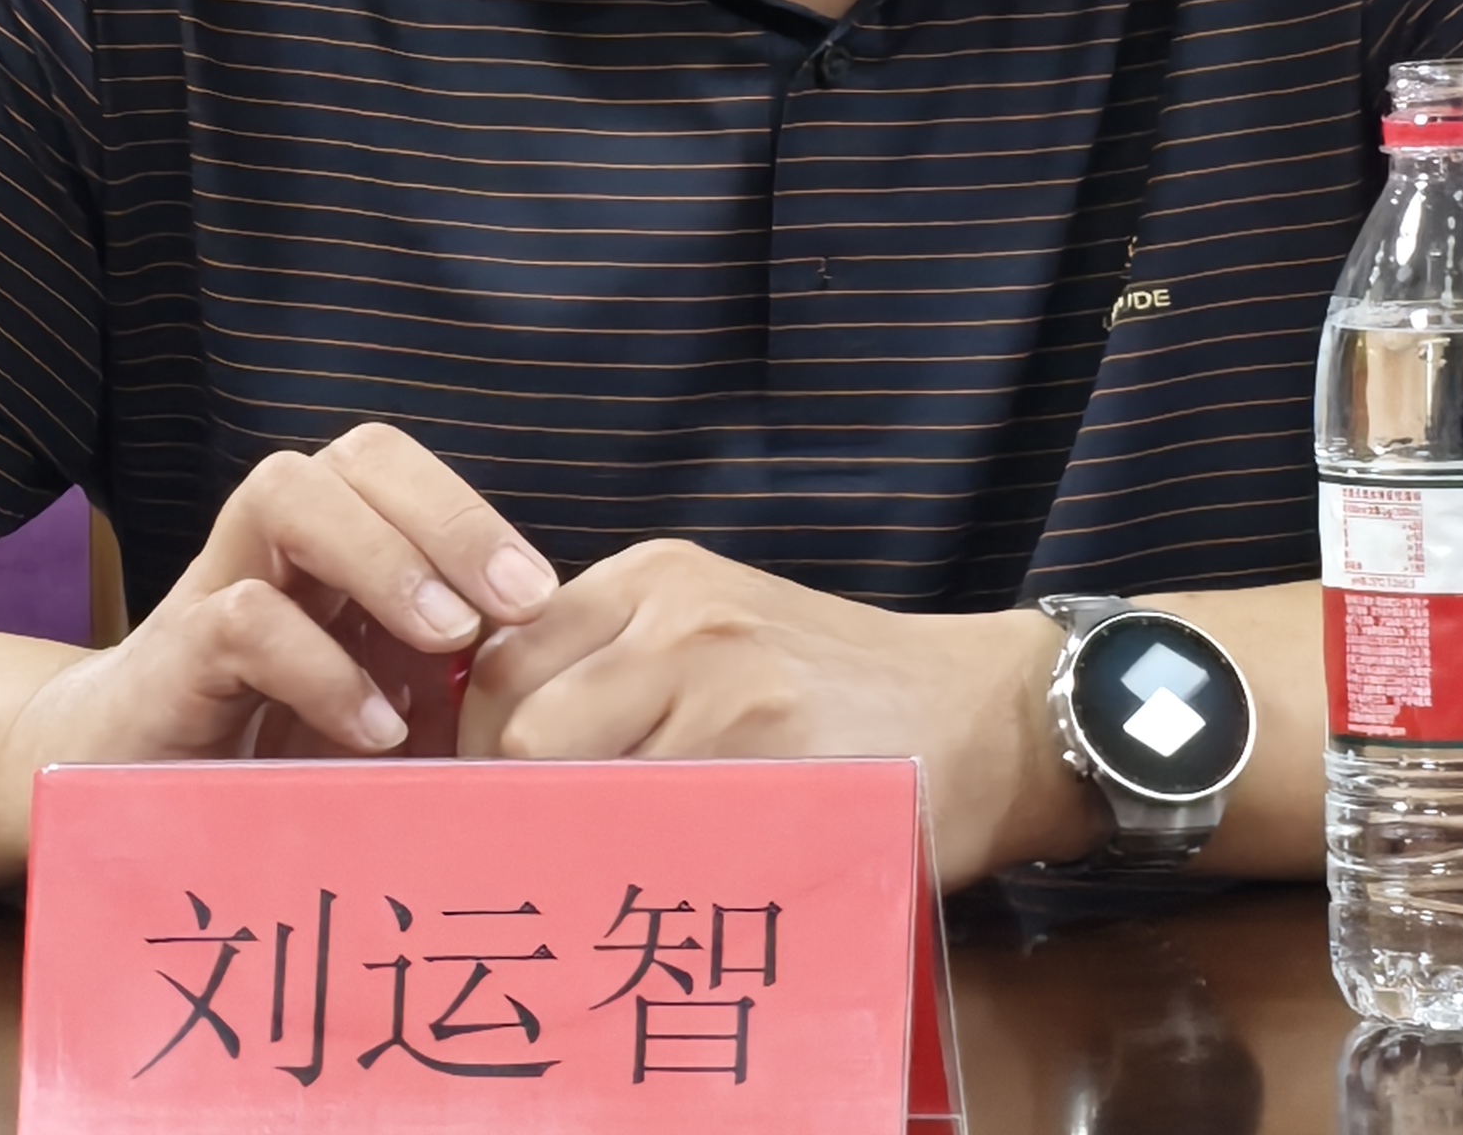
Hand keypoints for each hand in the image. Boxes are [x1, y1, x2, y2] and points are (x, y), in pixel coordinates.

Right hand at [0, 426, 557, 787]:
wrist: (116, 797)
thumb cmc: (265, 755)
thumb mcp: (376, 715)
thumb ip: (445, 693)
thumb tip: (562, 704)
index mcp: (331, 546)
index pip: (400, 471)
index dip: (471, 514)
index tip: (545, 599)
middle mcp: (274, 545)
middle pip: (358, 456)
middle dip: (447, 515)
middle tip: (520, 603)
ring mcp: (216, 587)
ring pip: (289, 494)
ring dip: (382, 557)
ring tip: (449, 638)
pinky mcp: (171, 657)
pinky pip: (243, 617)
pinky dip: (320, 665)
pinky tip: (374, 729)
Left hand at [458, 543, 1095, 883]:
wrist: (985, 712)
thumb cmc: (834, 686)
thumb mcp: (715, 627)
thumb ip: (612, 663)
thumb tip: (487, 747)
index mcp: (652, 576)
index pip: (501, 663)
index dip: (477, 747)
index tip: (484, 803)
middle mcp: (677, 617)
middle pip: (521, 731)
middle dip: (513, 804)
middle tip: (531, 856)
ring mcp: (726, 688)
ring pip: (580, 790)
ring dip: (577, 846)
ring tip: (604, 874)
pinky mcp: (773, 761)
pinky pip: (662, 836)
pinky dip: (650, 871)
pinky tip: (672, 885)